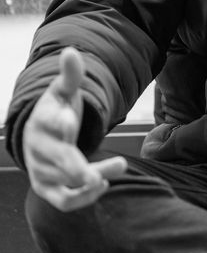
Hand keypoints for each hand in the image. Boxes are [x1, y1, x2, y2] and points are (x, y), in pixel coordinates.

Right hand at [23, 46, 127, 211]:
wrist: (39, 135)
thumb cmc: (56, 110)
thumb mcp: (63, 90)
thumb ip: (71, 75)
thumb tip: (71, 51)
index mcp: (43, 120)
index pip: (48, 122)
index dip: (59, 123)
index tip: (71, 123)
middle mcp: (39, 148)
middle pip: (58, 158)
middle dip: (79, 164)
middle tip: (112, 167)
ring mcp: (41, 171)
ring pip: (68, 179)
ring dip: (95, 175)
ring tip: (121, 165)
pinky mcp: (47, 189)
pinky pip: (64, 200)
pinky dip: (83, 198)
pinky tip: (104, 183)